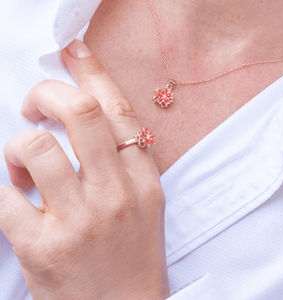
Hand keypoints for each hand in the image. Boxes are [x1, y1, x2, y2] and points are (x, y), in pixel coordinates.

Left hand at [0, 40, 169, 298]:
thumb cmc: (133, 253)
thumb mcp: (143, 200)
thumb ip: (121, 158)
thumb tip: (84, 117)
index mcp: (142, 180)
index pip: (118, 112)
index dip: (94, 74)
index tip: (74, 53)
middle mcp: (115, 195)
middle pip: (79, 113)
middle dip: (48, 93)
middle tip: (36, 104)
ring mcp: (79, 222)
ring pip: (34, 147)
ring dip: (19, 145)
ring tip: (24, 163)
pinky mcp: (42, 248)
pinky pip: (4, 194)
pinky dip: (3, 181)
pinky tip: (15, 191)